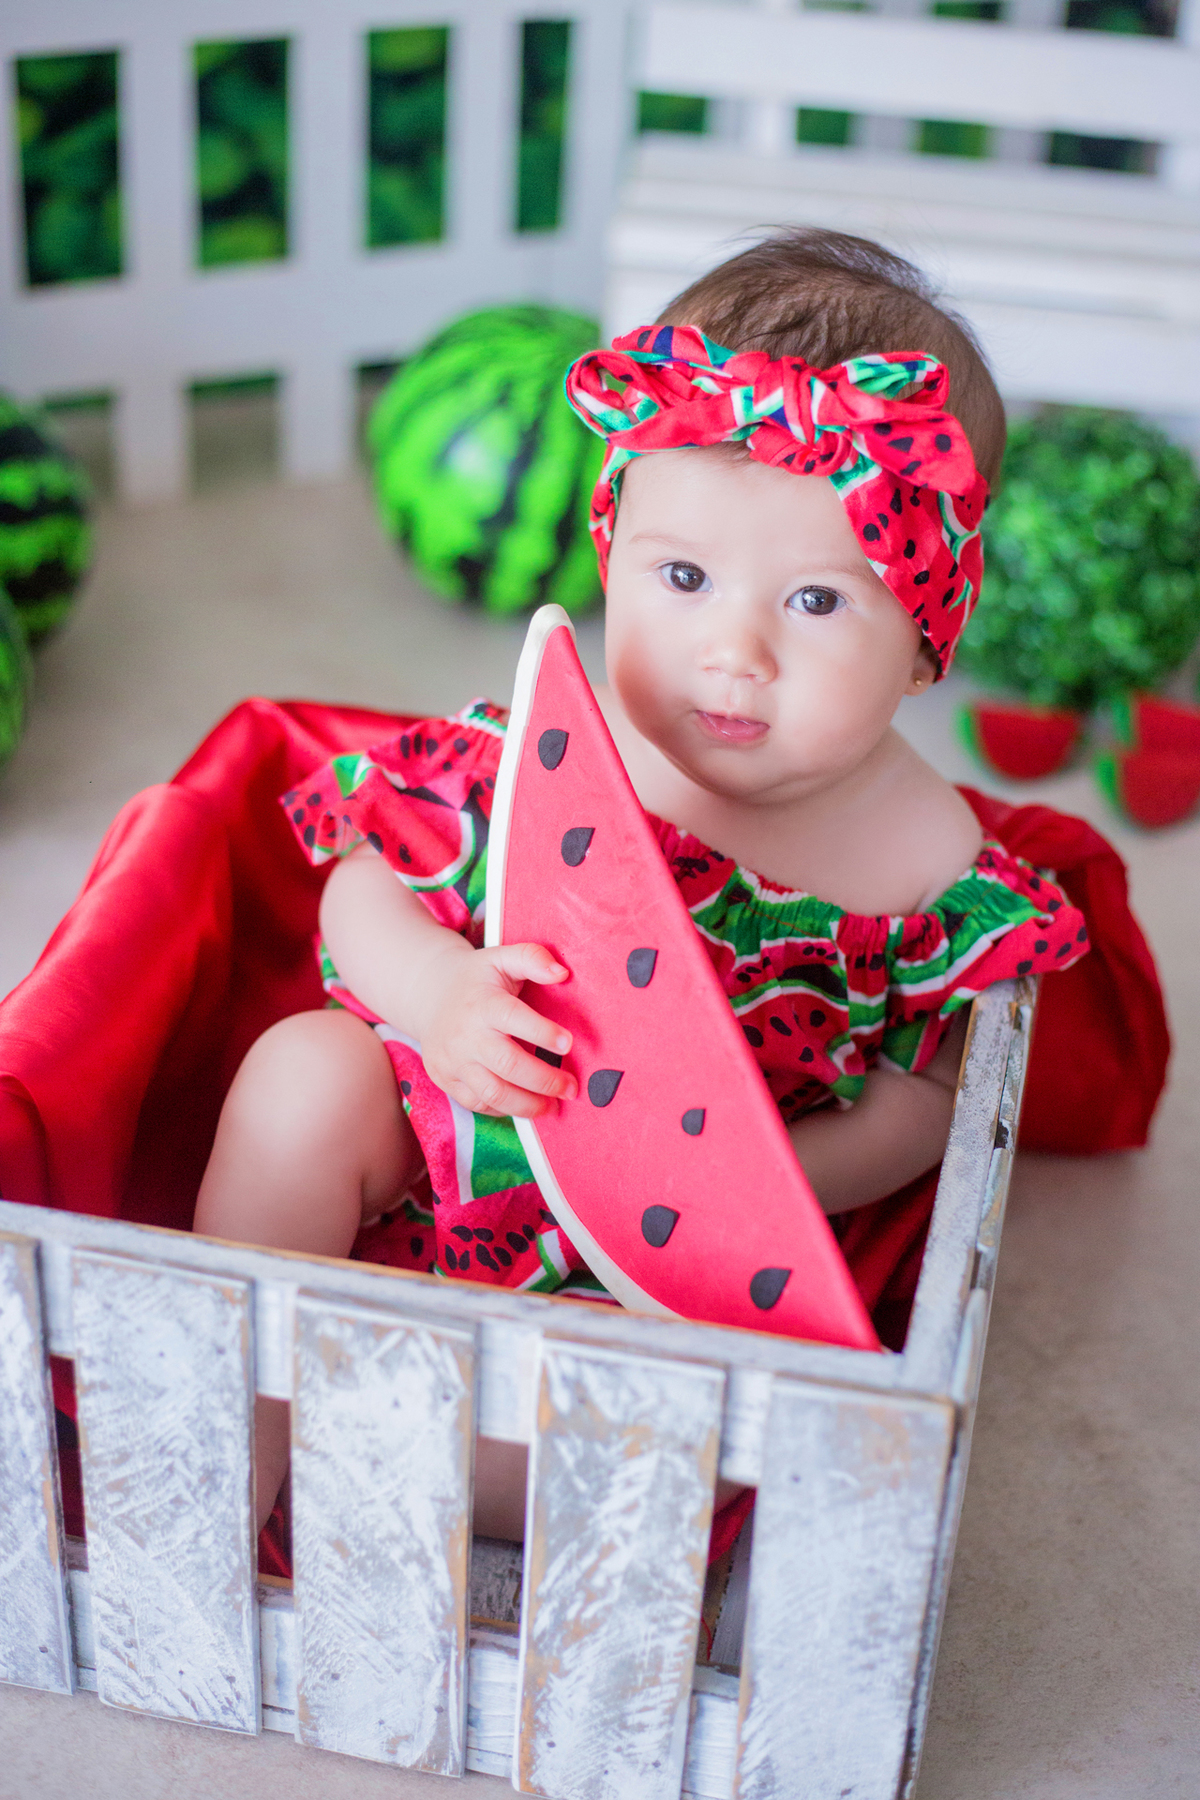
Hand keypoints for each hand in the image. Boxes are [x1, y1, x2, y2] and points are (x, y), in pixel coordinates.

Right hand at [415, 941, 575, 1118]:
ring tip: (553, 1106)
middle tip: (571, 1087)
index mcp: (483, 1003)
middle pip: (508, 1066)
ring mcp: (453, 1060)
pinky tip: (524, 1103)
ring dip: (529, 1105)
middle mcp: (465, 1035)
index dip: (543, 1033)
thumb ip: (532, 958)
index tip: (568, 1044)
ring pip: (493, 1093)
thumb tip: (561, 973)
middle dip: (545, 1081)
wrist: (428, 995)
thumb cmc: (477, 979)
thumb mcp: (502, 958)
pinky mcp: (445, 1079)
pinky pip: (477, 1104)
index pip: (514, 1019)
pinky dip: (504, 1109)